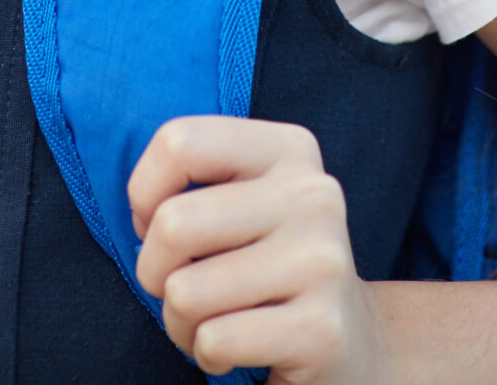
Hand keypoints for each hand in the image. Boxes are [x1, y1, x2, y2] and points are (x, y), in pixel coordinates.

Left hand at [128, 116, 388, 383]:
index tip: (165, 226)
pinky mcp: (321, 328)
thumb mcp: (241, 201)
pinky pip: (214, 339)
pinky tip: (238, 349)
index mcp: (290, 150)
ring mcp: (322, 262)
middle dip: (154, 270)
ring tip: (213, 319)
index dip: (145, 193)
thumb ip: (191, 182)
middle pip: (173, 223)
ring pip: (185, 291)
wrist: (351, 338)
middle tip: (183, 285)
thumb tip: (144, 215)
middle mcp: (313, 196)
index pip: (180, 142)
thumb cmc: (265, 264)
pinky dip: (207, 353)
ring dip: (180, 320)